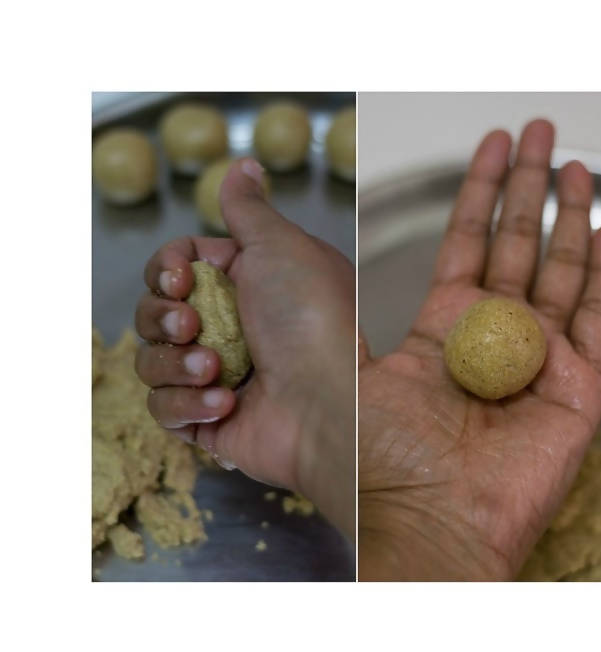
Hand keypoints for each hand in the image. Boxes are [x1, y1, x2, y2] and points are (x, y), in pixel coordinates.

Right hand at [134, 158, 355, 540]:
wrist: (333, 403)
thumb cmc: (315, 320)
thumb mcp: (283, 246)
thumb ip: (250, 209)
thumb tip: (244, 166)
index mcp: (247, 284)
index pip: (177, 267)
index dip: (166, 270)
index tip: (180, 278)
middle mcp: (231, 328)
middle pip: (155, 311)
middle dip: (163, 316)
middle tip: (193, 323)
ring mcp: (218, 376)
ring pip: (151, 360)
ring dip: (176, 362)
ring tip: (217, 369)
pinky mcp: (209, 421)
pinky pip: (163, 408)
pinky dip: (187, 404)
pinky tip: (227, 403)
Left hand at [358, 120, 600, 579]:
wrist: (421, 521)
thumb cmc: (370, 447)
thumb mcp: (337, 354)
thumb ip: (341, 296)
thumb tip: (323, 254)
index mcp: (441, 330)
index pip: (466, 241)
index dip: (478, 190)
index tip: (491, 145)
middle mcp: (493, 341)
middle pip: (518, 247)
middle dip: (527, 185)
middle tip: (541, 132)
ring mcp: (538, 365)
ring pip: (561, 275)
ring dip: (567, 216)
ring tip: (573, 164)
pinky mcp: (577, 393)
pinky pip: (598, 325)